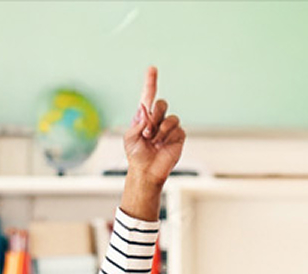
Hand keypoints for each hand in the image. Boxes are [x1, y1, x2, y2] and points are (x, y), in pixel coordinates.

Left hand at [123, 66, 184, 188]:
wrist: (146, 171)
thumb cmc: (136, 156)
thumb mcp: (129, 138)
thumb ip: (136, 123)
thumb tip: (144, 111)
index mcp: (145, 117)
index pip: (148, 96)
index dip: (150, 82)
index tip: (152, 69)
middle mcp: (158, 120)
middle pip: (161, 104)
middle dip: (154, 116)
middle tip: (146, 133)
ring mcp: (169, 127)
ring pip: (170, 117)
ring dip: (160, 130)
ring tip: (153, 142)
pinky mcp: (178, 136)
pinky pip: (176, 129)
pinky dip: (168, 136)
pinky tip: (162, 145)